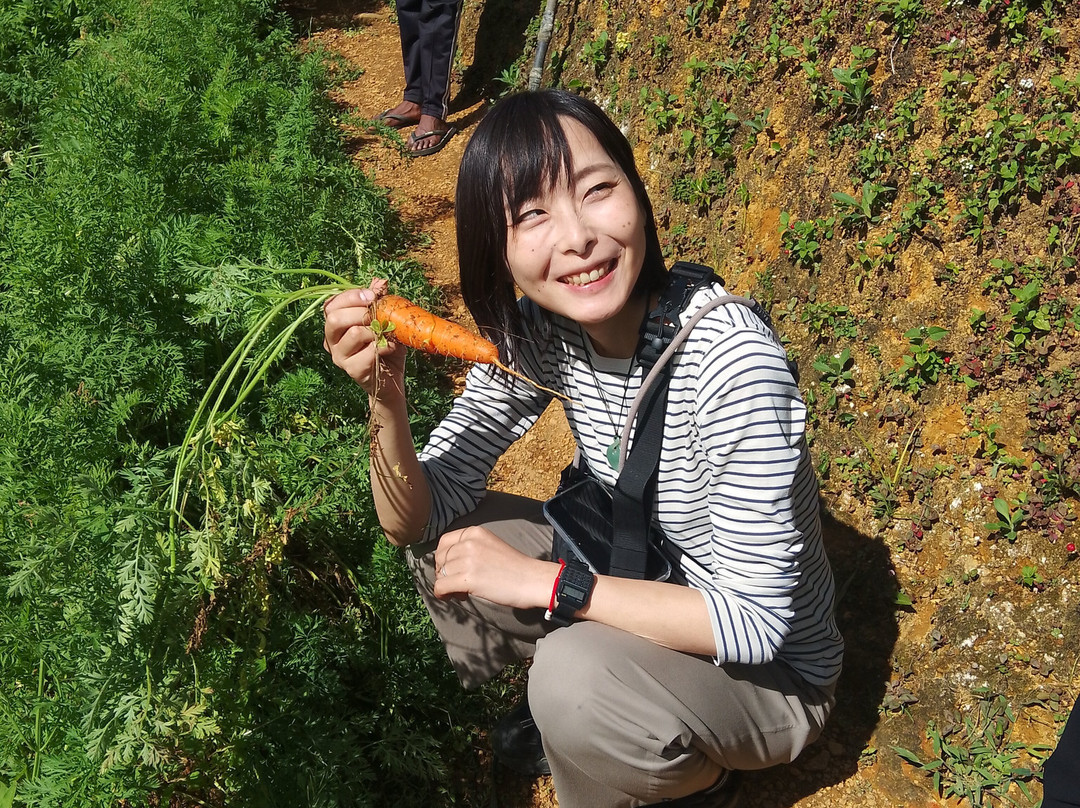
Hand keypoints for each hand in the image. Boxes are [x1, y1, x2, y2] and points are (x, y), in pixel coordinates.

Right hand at [323, 278, 405, 397]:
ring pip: (354, 334)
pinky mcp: (352, 370)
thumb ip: (379, 301)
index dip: (351, 296)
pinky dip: (385, 346)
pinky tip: (391, 347)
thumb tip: (379, 281)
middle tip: (379, 314)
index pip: (331, 305)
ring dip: (376, 331)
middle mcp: (331, 340)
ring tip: (387, 334)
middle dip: (361, 312)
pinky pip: (368, 352)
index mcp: (335, 324)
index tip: (372, 296)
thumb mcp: (384, 319)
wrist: (392, 378)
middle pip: (335, 318)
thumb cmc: (385, 346)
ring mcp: (339, 357)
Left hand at [433, 526, 554, 609]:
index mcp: (475, 532)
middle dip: (444, 572)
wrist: (532, 580)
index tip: (451, 569)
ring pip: (440, 574)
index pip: (444, 542)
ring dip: (447, 585)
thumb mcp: (490, 545)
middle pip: (440, 559)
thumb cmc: (515, 568)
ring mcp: (468, 559)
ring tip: (462, 592)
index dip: (443, 558)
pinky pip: (441, 586)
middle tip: (457, 584)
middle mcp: (469, 542)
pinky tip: (457, 597)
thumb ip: (470, 548)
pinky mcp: (468, 578)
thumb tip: (447, 563)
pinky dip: (443, 594)